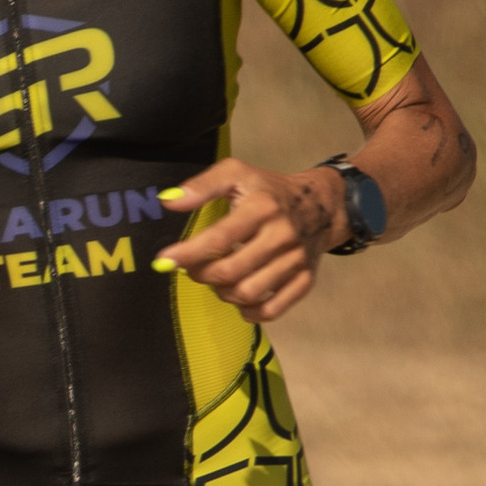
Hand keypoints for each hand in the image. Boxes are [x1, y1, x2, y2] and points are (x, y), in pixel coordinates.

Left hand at [152, 157, 341, 326]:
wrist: (320, 205)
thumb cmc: (269, 190)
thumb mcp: (237, 173)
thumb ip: (201, 185)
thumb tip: (168, 202)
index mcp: (262, 208)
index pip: (219, 239)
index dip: (188, 254)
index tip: (164, 260)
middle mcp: (282, 236)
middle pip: (231, 272)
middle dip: (201, 274)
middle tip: (193, 268)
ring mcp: (296, 261)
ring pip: (248, 293)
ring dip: (222, 292)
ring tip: (217, 279)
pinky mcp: (305, 280)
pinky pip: (272, 310)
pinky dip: (249, 311)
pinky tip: (238, 298)